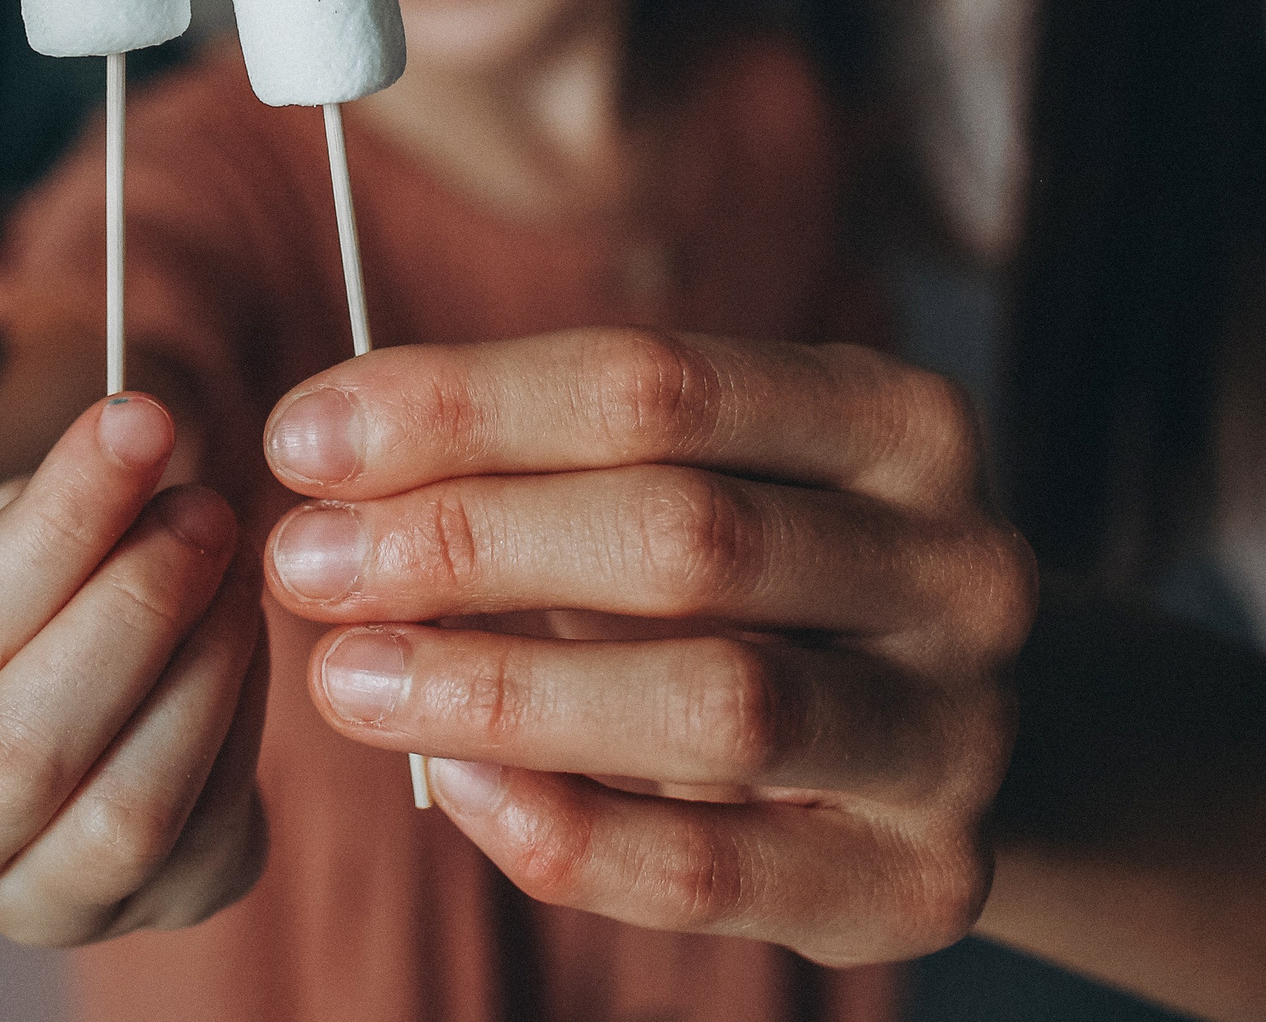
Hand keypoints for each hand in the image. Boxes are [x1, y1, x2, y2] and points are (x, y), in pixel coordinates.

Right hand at [0, 395, 268, 944]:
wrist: (53, 690)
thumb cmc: (17, 597)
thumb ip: (43, 508)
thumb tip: (129, 454)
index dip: (55, 526)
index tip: (136, 425)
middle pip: (23, 755)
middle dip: (131, 611)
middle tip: (202, 507)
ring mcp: (40, 903)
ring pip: (127, 812)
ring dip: (203, 665)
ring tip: (237, 557)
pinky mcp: (162, 909)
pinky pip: (215, 820)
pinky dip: (247, 708)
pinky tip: (246, 622)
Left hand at [258, 330, 1034, 965]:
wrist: (948, 738)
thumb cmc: (776, 579)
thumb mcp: (710, 479)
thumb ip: (557, 461)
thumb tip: (330, 452)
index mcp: (900, 420)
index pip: (661, 386)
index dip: (466, 405)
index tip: (305, 434)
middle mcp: (960, 563)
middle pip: (686, 534)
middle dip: (466, 541)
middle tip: (306, 561)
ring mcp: (957, 729)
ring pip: (712, 701)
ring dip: (497, 687)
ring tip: (348, 677)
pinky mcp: (922, 880)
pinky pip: (714, 869)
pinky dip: (566, 831)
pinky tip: (457, 790)